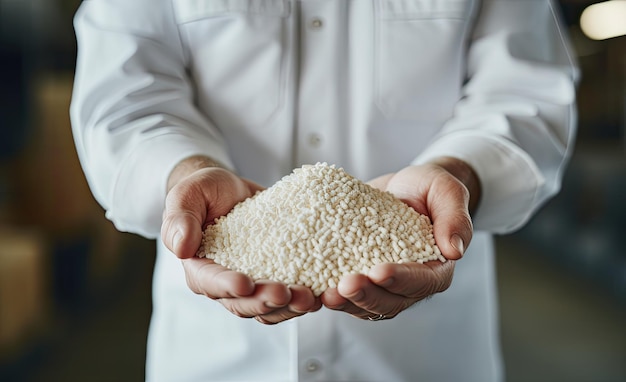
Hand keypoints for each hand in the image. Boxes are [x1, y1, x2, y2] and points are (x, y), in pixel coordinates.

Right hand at [161, 156, 320, 323]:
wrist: (229, 190)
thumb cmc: (203, 192)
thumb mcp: (187, 195)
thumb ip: (180, 219)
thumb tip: (180, 247)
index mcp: (200, 269)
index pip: (211, 283)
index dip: (227, 286)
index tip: (245, 283)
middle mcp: (226, 284)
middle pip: (244, 303)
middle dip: (265, 301)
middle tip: (286, 293)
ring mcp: (253, 284)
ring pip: (269, 307)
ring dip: (289, 307)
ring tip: (309, 298)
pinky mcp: (275, 277)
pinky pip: (289, 295)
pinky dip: (304, 297)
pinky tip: (321, 292)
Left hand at [321, 158, 478, 319]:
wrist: (404, 188)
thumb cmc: (428, 189)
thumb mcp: (445, 191)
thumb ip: (454, 217)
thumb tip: (455, 250)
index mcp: (436, 268)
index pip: (422, 282)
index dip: (401, 279)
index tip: (379, 271)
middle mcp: (410, 284)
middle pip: (391, 302)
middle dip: (367, 295)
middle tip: (345, 285)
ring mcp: (384, 286)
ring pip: (367, 305)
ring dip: (347, 302)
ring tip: (326, 294)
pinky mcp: (362, 279)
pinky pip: (348, 295)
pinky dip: (333, 295)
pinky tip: (314, 290)